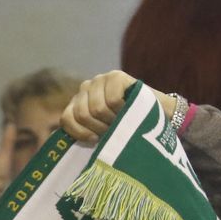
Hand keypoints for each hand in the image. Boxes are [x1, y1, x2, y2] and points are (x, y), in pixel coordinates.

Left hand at [61, 70, 179, 143]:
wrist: (158, 117)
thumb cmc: (126, 129)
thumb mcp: (102, 133)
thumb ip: (84, 133)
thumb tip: (62, 143)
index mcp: (78, 103)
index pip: (67, 119)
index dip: (80, 133)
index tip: (96, 140)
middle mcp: (85, 88)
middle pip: (82, 114)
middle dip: (100, 128)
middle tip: (114, 130)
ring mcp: (100, 80)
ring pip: (96, 109)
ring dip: (112, 121)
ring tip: (122, 121)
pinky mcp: (116, 76)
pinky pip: (111, 100)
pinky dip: (122, 110)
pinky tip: (129, 110)